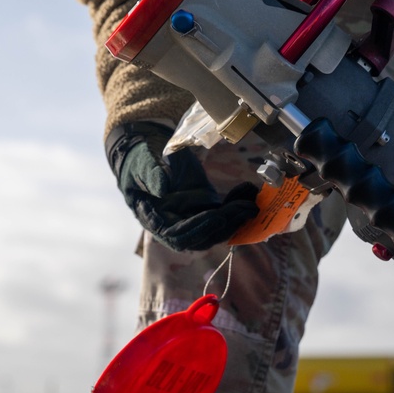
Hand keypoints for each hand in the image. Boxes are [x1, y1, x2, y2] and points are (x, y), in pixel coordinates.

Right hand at [105, 122, 259, 250]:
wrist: (150, 156)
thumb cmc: (141, 161)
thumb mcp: (142, 164)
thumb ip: (151, 174)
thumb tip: (162, 189)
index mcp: (156, 220)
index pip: (178, 235)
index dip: (197, 228)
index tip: (216, 216)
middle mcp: (176, 225)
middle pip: (203, 236)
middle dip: (226, 224)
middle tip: (245, 209)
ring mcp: (193, 219)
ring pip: (218, 229)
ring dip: (237, 218)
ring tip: (251, 202)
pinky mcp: (206, 209)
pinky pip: (225, 213)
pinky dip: (238, 204)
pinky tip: (248, 191)